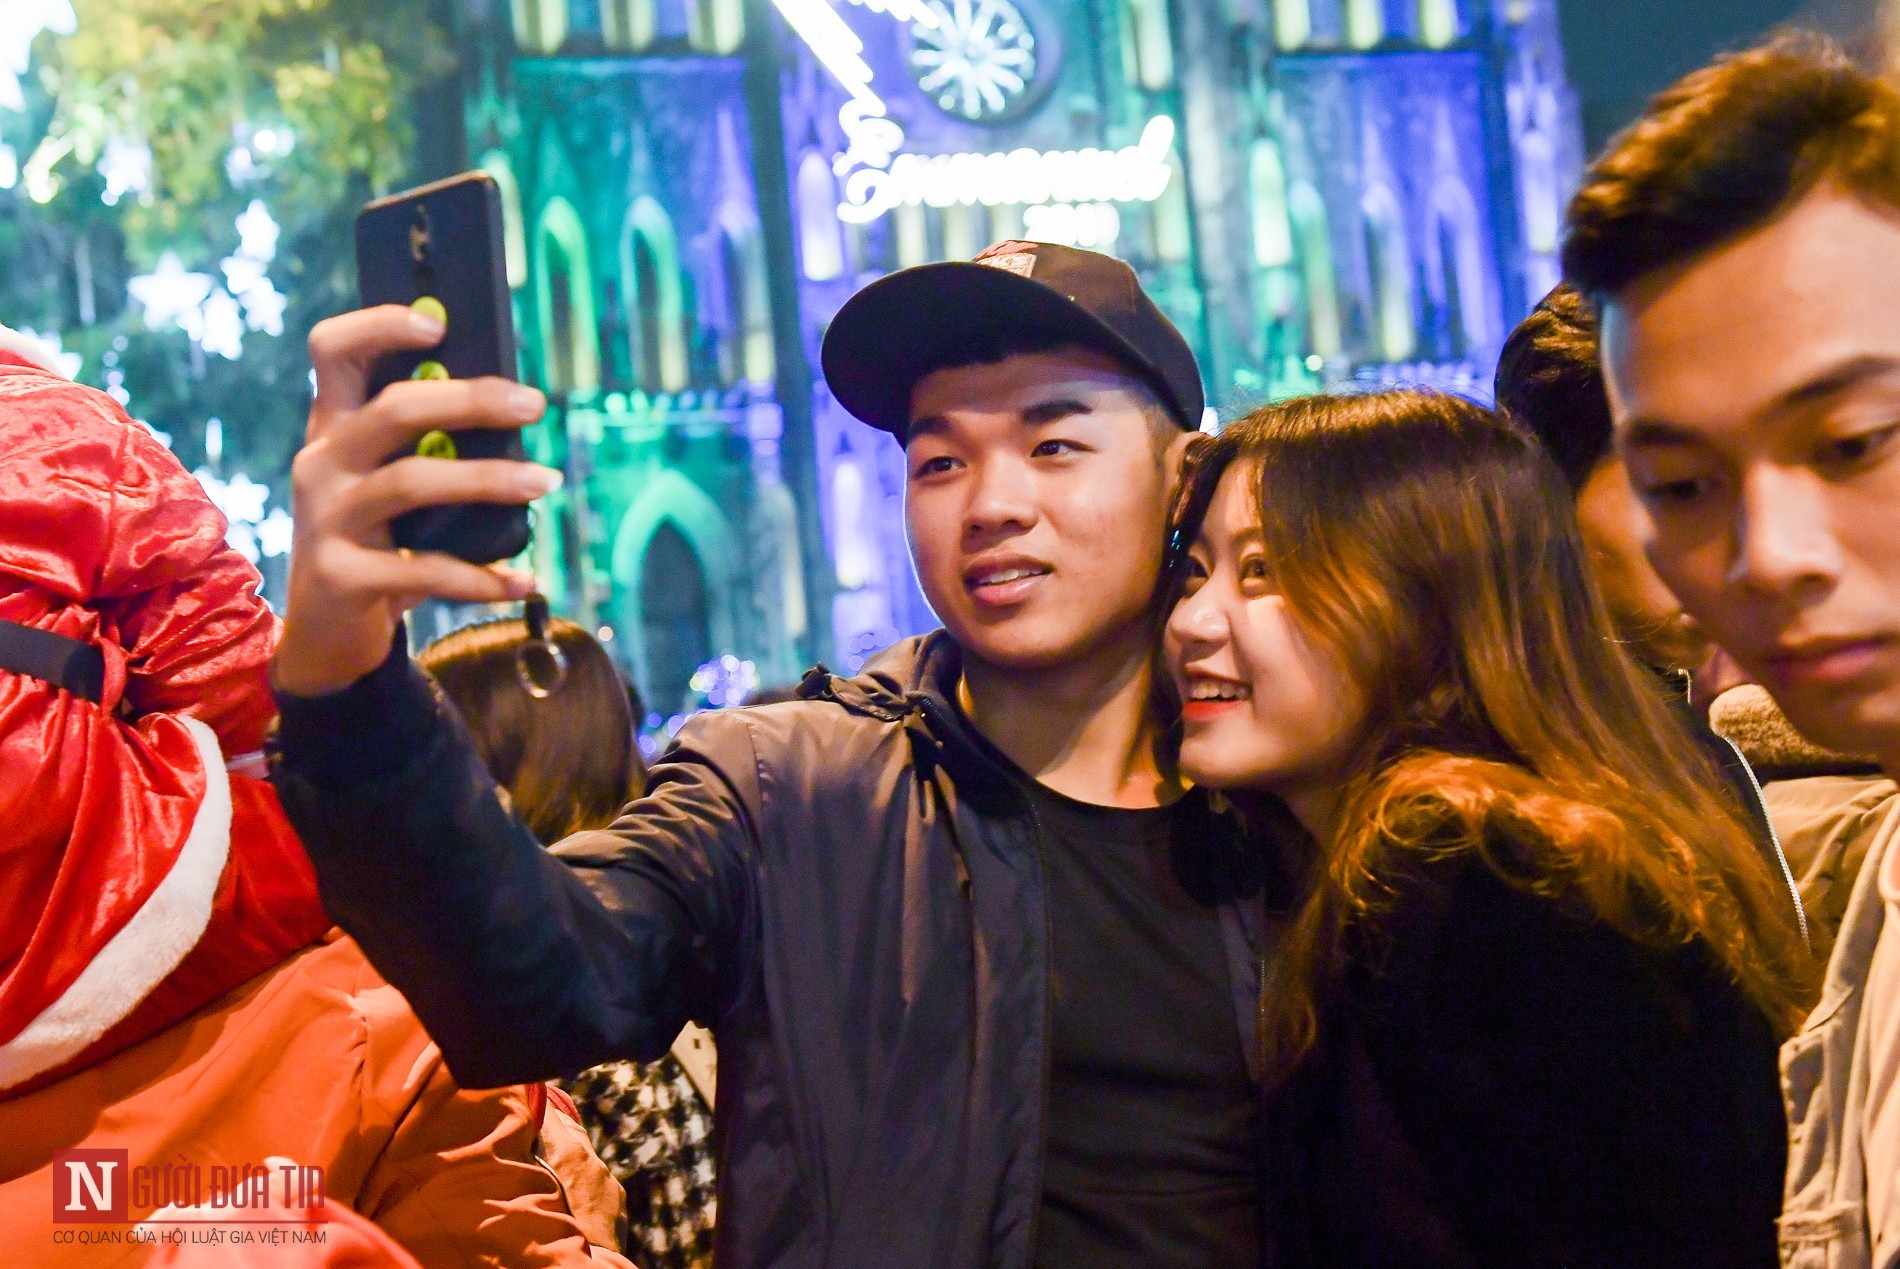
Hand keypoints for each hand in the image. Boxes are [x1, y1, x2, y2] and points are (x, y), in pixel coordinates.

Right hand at [274, 305, 558, 697]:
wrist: (329, 628)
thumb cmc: (381, 539)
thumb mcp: (392, 482)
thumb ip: (433, 445)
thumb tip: (514, 408)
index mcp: (334, 426)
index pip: (334, 351)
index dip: (380, 326)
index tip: (438, 323)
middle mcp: (321, 462)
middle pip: (393, 410)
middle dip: (470, 400)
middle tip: (533, 405)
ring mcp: (326, 518)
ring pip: (411, 482)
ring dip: (488, 480)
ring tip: (546, 481)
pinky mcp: (341, 576)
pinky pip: (423, 570)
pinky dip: (481, 577)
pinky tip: (524, 580)